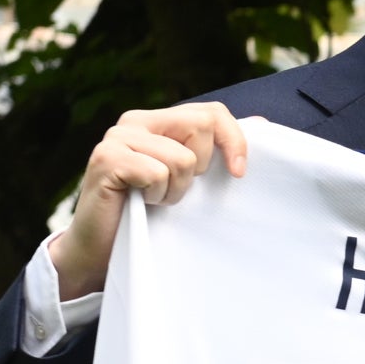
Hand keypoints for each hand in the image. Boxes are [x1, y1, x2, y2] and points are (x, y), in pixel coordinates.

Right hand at [48, 103, 249, 297]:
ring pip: (183, 158)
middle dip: (201, 167)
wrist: (102, 252)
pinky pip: (158, 173)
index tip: (238, 174)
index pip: (211, 112)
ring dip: (176, 190)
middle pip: (202, 125)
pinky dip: (157, 196)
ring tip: (154, 200)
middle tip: (177, 189)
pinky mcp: (106, 159)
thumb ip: (215, 150)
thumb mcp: (189, 179)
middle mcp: (135, 121)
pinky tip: (139, 203)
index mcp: (156, 120)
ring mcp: (117, 137)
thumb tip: (262, 124)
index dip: (234, 140)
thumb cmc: (150, 216)